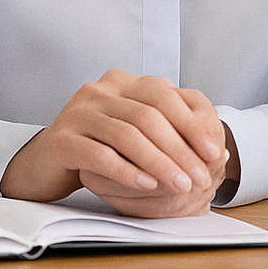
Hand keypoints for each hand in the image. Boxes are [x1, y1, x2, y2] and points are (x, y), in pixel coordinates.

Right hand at [0, 70, 226, 217]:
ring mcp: (77, 111)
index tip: (215, 154)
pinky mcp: (61, 139)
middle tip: (201, 178)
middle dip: (181, 150)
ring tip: (181, 186)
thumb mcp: (139, 136)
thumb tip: (220, 153)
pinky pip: (99, 154)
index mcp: (123, 82)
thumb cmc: (102, 149)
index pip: (165, 96)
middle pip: (149, 116)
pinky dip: (127, 171)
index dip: (193, 125)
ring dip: (160, 163)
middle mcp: (100, 90)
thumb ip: (174, 136)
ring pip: (127, 135)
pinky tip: (148, 186)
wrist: (47, 164)